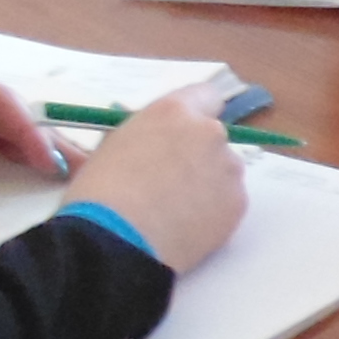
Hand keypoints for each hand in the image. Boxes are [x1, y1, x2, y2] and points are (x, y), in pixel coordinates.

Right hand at [59, 87, 245, 272]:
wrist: (114, 242)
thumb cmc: (99, 193)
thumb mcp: (111, 147)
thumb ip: (143, 135)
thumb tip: (150, 141)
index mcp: (174, 112)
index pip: (205, 95)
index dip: (195, 116)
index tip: (183, 135)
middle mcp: (209, 133)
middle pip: (213, 137)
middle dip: (198, 155)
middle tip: (172, 182)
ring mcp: (229, 168)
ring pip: (224, 171)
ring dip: (207, 184)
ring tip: (175, 212)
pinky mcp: (238, 203)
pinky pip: (228, 202)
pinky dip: (213, 213)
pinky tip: (186, 228)